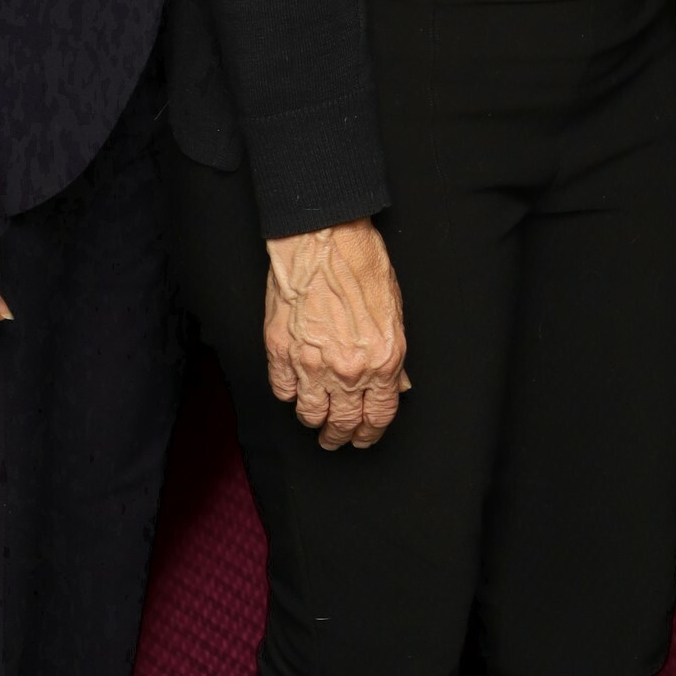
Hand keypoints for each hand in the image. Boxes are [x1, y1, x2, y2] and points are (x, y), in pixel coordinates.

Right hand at [263, 220, 408, 449]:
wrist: (324, 237)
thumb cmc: (361, 263)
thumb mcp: (394, 309)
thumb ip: (393, 355)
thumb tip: (395, 385)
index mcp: (382, 359)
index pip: (379, 415)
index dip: (371, 432)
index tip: (364, 437)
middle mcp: (348, 369)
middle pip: (344, 422)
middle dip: (341, 435)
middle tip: (336, 437)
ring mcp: (311, 363)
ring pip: (310, 414)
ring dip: (314, 421)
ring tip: (315, 420)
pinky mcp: (280, 352)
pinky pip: (283, 391)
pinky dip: (289, 394)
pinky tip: (295, 389)